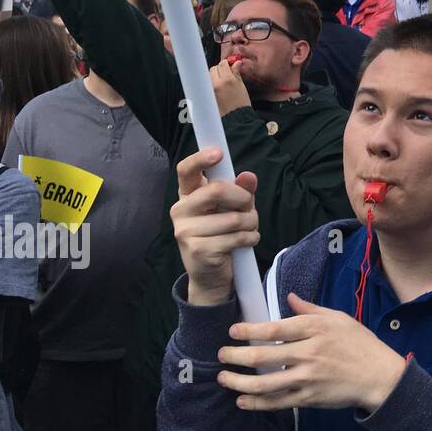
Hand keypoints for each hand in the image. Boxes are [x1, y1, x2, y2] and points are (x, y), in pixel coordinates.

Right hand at [170, 147, 260, 305]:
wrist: (211, 276)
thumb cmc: (223, 235)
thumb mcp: (233, 209)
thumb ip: (241, 191)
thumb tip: (248, 176)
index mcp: (187, 196)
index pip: (186, 171)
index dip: (201, 159)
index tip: (218, 154)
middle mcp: (180, 211)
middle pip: (217, 190)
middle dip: (243, 198)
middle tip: (250, 207)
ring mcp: (185, 232)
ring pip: (232, 218)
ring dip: (251, 223)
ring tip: (248, 229)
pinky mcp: (197, 250)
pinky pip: (236, 237)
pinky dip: (250, 238)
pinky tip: (245, 242)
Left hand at [210, 58, 252, 116]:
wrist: (236, 118)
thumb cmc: (241, 104)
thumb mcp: (242, 86)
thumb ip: (237, 73)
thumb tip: (237, 63)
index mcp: (227, 80)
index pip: (222, 64)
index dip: (226, 63)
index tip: (229, 65)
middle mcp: (216, 83)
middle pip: (213, 69)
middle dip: (219, 69)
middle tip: (226, 73)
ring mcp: (210, 90)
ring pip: (208, 76)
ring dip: (214, 76)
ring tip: (221, 82)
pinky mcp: (207, 95)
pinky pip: (207, 84)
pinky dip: (211, 83)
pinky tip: (218, 88)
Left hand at [218, 293, 406, 413]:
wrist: (379, 375)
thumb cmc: (360, 343)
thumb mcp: (339, 318)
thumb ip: (310, 309)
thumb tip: (289, 298)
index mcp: (316, 329)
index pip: (274, 329)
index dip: (249, 330)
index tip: (233, 330)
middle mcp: (309, 353)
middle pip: (263, 356)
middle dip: (236, 356)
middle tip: (221, 355)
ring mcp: (308, 378)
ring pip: (265, 383)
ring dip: (240, 383)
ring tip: (224, 378)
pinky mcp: (309, 398)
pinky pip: (277, 402)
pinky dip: (257, 403)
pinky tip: (242, 401)